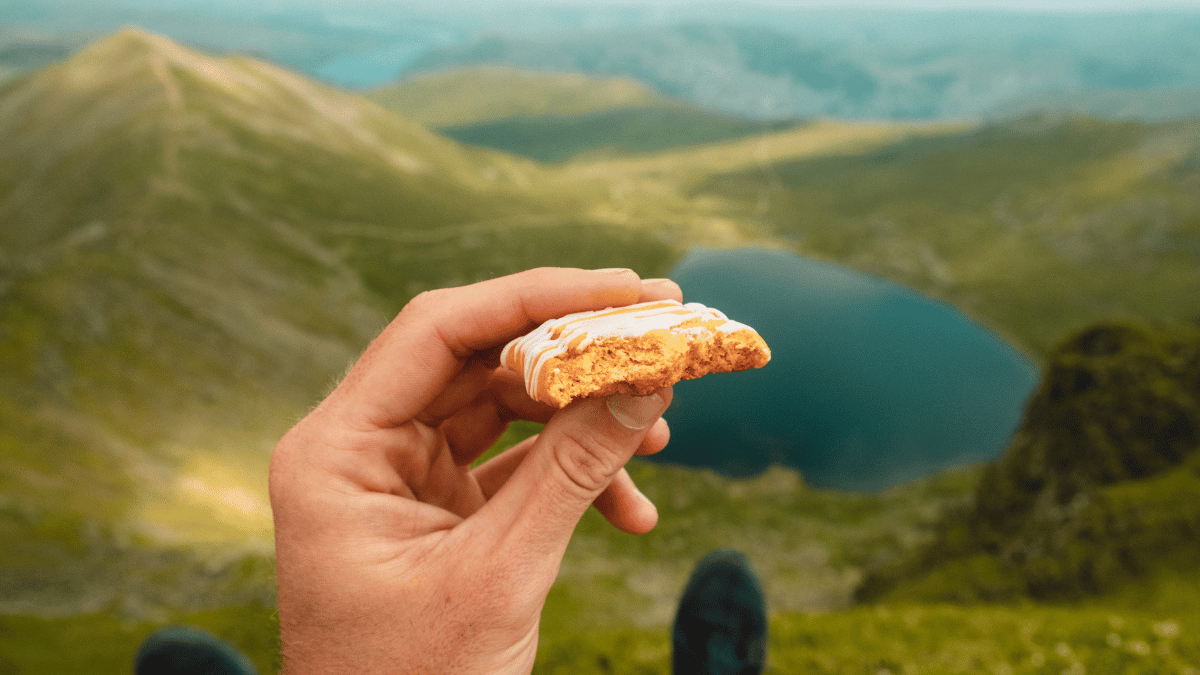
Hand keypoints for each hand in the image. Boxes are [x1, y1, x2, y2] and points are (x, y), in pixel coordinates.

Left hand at [269, 267, 678, 673]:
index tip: (628, 290)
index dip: (538, 298)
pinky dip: (573, 478)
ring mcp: (399, 479)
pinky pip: (514, 466)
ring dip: (584, 421)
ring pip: (505, 410)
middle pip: (479, 361)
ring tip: (658, 438)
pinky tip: (633, 513)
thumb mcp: (501, 576)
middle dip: (575, 357)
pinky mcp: (438, 510)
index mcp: (336, 452)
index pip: (438, 330)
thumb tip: (647, 380)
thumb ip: (572, 472)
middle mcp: (360, 450)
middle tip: (659, 340)